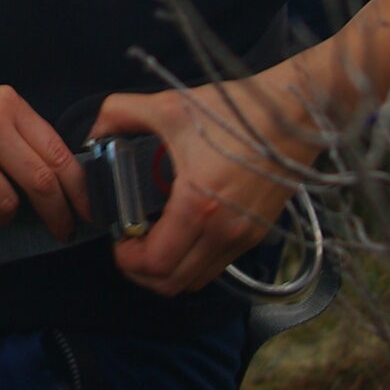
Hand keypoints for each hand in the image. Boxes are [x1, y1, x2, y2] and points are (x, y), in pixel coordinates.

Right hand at [0, 84, 90, 240]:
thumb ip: (23, 140)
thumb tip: (65, 187)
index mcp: (6, 104)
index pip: (57, 152)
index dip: (78, 189)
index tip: (85, 212)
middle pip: (40, 181)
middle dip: (57, 214)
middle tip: (61, 230)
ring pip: (6, 203)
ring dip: (3, 215)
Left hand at [93, 70, 320, 295]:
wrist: (295, 113)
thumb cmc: (236, 111)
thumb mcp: (170, 106)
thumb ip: (119, 114)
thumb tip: (94, 132)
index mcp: (198, 205)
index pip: (156, 263)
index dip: (128, 261)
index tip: (119, 241)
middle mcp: (224, 231)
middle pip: (174, 283)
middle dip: (143, 272)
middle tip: (131, 245)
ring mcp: (245, 236)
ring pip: (197, 279)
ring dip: (170, 270)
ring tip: (155, 239)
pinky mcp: (259, 233)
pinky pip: (219, 265)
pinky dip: (195, 260)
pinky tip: (185, 230)